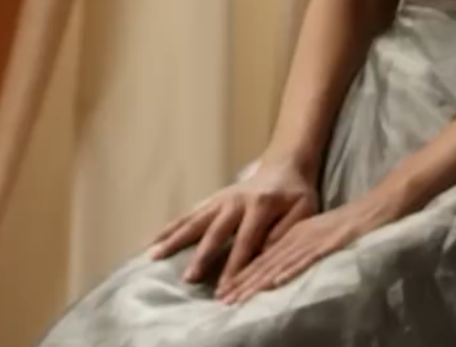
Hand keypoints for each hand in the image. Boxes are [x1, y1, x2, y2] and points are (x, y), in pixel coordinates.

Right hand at [146, 160, 320, 289]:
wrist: (285, 165)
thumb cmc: (297, 194)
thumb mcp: (304, 210)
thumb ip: (286, 230)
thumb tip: (263, 254)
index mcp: (261, 206)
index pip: (245, 242)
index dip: (234, 267)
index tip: (224, 289)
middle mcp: (236, 201)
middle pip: (214, 232)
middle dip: (201, 257)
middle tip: (187, 279)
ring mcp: (220, 199)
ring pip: (193, 221)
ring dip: (174, 240)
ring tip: (153, 257)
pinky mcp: (211, 200)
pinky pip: (187, 215)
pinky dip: (169, 228)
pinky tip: (152, 242)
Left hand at [216, 184, 416, 304]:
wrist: (380, 205)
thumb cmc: (354, 223)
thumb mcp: (320, 235)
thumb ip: (301, 250)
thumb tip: (280, 272)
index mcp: (295, 233)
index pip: (263, 257)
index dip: (243, 277)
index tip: (224, 293)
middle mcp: (299, 236)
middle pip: (265, 262)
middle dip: (242, 283)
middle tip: (222, 300)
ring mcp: (314, 240)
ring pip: (280, 263)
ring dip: (257, 282)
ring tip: (238, 298)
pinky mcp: (331, 243)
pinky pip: (308, 258)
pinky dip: (291, 270)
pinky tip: (275, 282)